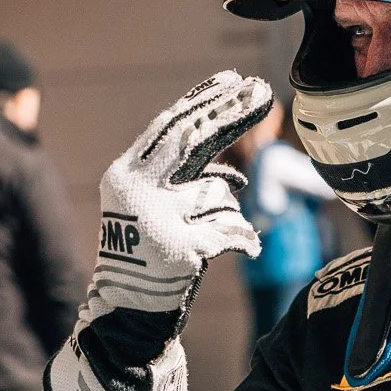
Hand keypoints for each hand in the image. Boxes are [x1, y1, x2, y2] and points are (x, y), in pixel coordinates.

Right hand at [89, 72, 271, 316]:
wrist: (130, 310)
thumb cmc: (153, 253)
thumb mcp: (161, 206)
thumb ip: (188, 178)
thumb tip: (234, 167)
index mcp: (127, 174)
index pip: (169, 127)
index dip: (203, 101)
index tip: (233, 79)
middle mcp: (136, 189)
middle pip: (193, 140)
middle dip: (232, 113)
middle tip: (263, 89)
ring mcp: (156, 217)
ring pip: (218, 192)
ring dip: (227, 212)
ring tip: (206, 235)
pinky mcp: (180, 247)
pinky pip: (233, 228)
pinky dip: (245, 238)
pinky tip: (247, 250)